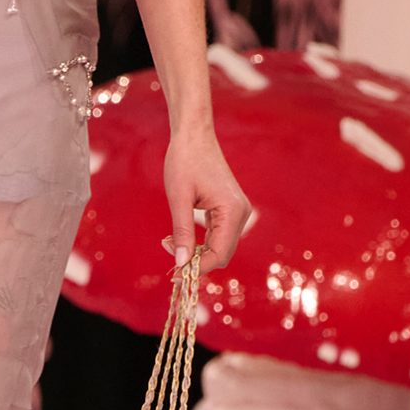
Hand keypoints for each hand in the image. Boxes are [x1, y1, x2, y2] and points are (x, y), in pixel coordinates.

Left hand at [162, 120, 252, 271]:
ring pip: (220, 246)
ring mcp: (238, 211)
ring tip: (170, 242)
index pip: (219, 254)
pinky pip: (218, 235)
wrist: (194, 136)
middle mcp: (241, 213)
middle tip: (168, 254)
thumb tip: (181, 264)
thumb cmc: (185, 162)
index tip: (174, 273)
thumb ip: (182, 232)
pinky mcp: (230, 209)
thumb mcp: (179, 199)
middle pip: (222, 254)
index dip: (197, 267)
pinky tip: (179, 236)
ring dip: (197, 251)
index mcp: (232, 211)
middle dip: (196, 260)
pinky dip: (201, 241)